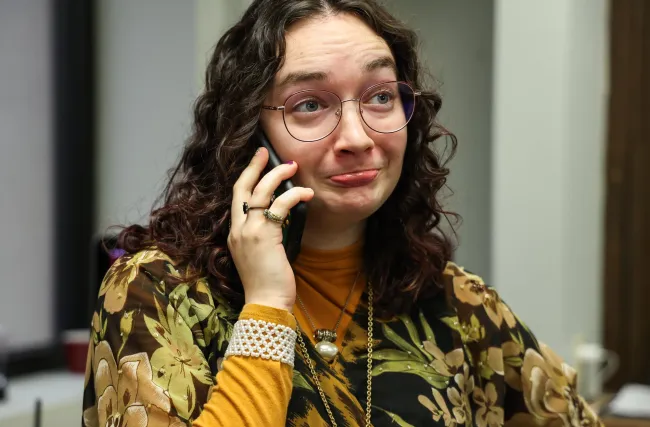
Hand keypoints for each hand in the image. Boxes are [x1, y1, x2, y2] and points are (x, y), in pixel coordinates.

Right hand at [228, 147, 313, 311]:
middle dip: (254, 166)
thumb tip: (282, 217)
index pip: (237, 198)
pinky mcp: (265, 235)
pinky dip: (294, 195)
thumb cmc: (267, 283)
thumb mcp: (260, 254)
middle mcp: (237, 229)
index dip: (246, 178)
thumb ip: (265, 235)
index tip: (256, 163)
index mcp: (234, 234)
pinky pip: (280, 205)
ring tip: (292, 166)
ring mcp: (249, 232)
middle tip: (265, 151)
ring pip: (261, 192)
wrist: (265, 302)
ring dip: (278, 175)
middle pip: (242, 188)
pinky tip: (307, 193)